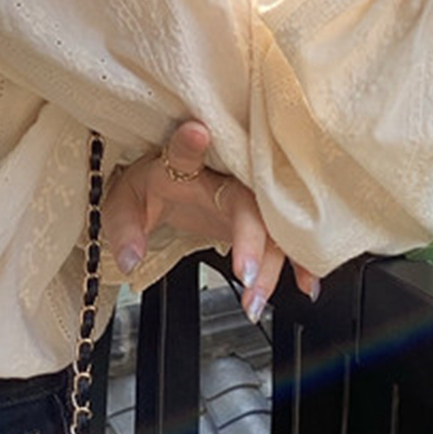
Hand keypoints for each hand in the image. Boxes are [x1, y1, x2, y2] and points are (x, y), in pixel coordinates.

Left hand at [103, 119, 320, 319]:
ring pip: (272, 224)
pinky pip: (288, 237)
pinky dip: (300, 262)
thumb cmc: (153, 187)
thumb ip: (124, 229)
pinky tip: (308, 284)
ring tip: (255, 300)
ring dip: (271, 263)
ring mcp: (250, 193)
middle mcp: (224, 174)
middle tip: (245, 275)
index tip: (196, 133)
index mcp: (182, 165)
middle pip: (245, 201)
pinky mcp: (265, 214)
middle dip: (250, 238)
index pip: (183, 152)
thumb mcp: (125, 204)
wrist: (176, 182)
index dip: (189, 144)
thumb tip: (130, 259)